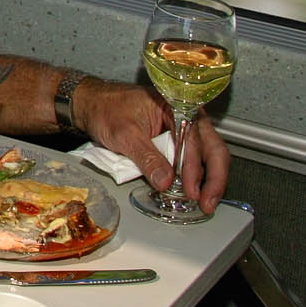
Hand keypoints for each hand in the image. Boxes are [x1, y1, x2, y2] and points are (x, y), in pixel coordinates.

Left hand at [76, 79, 229, 211]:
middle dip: (214, 178)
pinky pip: (192, 160)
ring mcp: (183, 130)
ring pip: (207, 156)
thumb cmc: (106, 108)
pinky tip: (191, 191)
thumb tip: (165, 181)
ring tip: (202, 201)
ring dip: (207, 180)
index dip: (194, 168)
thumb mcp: (124, 133)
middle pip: (212, 148)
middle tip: (207, 202)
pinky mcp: (176, 142)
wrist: (91, 104)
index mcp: (176, 105)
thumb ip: (146, 157)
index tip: (189, 189)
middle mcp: (186, 116)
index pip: (193, 140)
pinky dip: (194, 177)